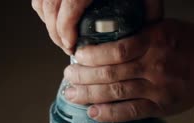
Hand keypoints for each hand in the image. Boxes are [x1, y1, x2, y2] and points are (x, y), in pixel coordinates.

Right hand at [32, 0, 163, 53]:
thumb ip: (152, 5)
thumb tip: (149, 28)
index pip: (69, 6)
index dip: (66, 29)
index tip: (71, 45)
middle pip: (50, 5)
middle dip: (55, 31)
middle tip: (68, 47)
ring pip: (42, 0)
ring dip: (48, 21)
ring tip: (63, 36)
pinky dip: (45, 8)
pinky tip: (57, 19)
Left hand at [62, 19, 193, 121]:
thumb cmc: (191, 43)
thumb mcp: (165, 26)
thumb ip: (139, 32)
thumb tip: (106, 37)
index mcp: (154, 41)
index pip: (115, 50)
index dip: (91, 55)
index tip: (77, 56)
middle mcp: (155, 65)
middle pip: (110, 73)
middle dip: (83, 77)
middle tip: (67, 77)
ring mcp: (158, 89)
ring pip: (117, 93)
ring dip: (89, 95)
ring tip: (71, 94)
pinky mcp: (161, 106)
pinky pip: (131, 112)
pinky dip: (110, 113)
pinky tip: (93, 112)